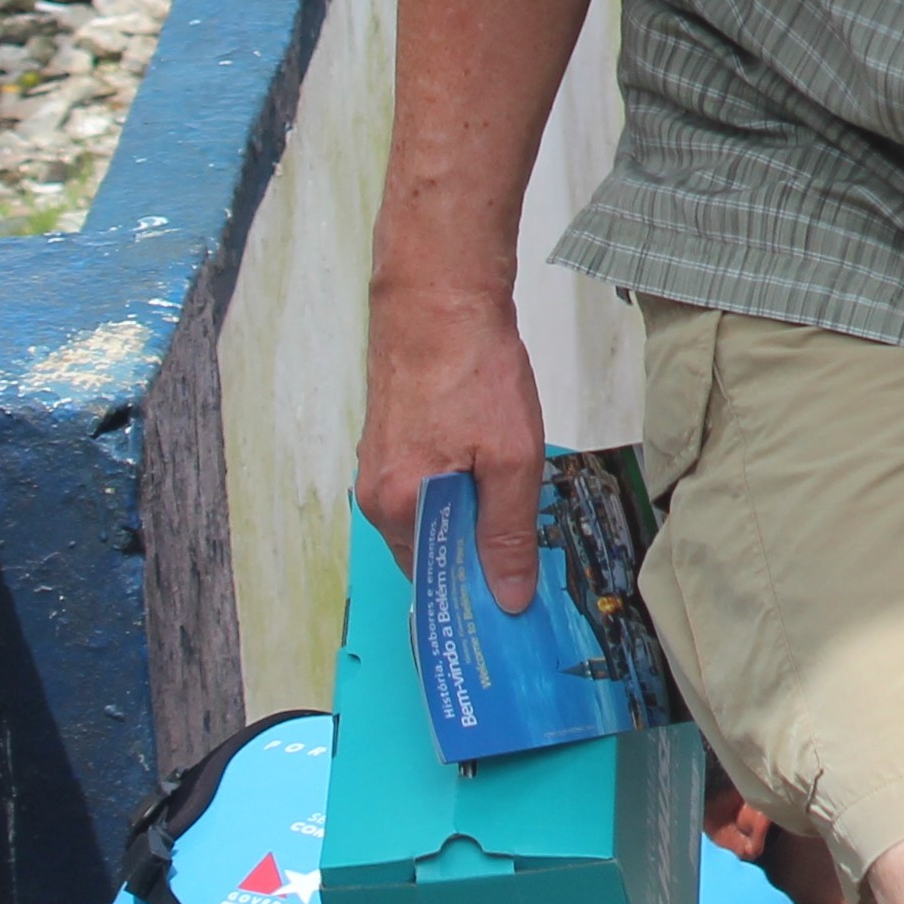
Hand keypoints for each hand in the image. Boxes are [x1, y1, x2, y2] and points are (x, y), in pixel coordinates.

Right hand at [359, 275, 548, 616]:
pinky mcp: (394, 436)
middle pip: (430, 548)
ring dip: (470, 519)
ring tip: (517, 514)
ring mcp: (381, 463)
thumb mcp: (510, 460)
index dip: (473, 595)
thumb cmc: (472, 373)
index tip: (512, 606)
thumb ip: (507, 532)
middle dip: (475, 558)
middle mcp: (376, 494)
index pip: (432, 580)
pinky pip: (427, 482)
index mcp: (396, 508)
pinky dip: (460, 488)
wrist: (439, 297)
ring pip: (431, 513)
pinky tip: (493, 473)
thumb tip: (507, 597)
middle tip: (528, 562)